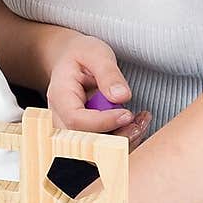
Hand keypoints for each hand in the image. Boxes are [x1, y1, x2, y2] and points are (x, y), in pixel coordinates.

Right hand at [46, 33, 151, 151]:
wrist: (70, 60)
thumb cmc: (81, 55)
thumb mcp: (96, 53)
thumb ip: (108, 73)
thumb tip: (121, 96)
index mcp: (60, 96)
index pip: (76, 119)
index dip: (103, 122)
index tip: (127, 114)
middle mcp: (61, 118)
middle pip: (86, 140)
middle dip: (117, 137)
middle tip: (139, 121)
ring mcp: (72, 129)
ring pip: (97, 148)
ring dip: (124, 139)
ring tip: (142, 120)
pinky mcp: (86, 133)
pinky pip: (104, 145)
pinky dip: (124, 138)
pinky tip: (137, 123)